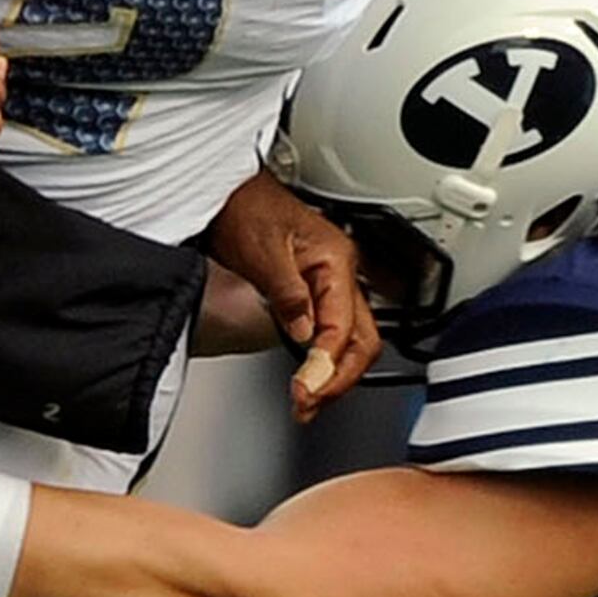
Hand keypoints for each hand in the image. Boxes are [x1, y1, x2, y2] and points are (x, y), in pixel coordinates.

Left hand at [205, 169, 378, 418]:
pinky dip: (324, 363)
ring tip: (308, 402)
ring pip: (353, 342)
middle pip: (363, 340)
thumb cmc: (248, 208)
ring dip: (334, 377)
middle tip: (310, 403)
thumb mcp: (262, 251)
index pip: (343, 327)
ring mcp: (332, 285)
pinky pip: (334, 335)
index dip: (326, 363)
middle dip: (340, 379)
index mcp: (336, 261)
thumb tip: (304, 331)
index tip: (306, 387)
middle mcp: (342, 274)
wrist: (234, 193)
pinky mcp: (317, 294)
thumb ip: (287, 294)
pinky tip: (310, 379)